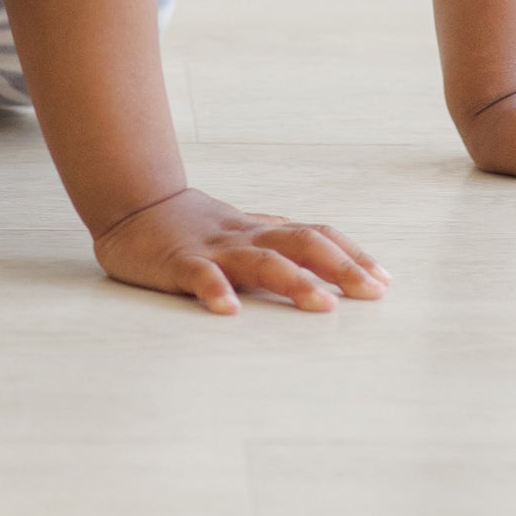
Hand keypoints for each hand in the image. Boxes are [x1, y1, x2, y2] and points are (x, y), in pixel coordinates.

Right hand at [92, 187, 389, 315]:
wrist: (132, 205)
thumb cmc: (192, 228)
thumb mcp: (242, 233)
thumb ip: (278, 246)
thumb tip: (329, 265)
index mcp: (261, 231)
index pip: (315, 235)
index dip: (351, 255)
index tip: (384, 280)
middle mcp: (245, 237)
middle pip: (300, 243)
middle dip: (340, 267)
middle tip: (373, 293)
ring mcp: (213, 249)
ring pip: (260, 260)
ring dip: (294, 280)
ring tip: (323, 304)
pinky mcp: (178, 262)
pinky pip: (199, 275)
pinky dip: (216, 290)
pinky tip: (230, 310)